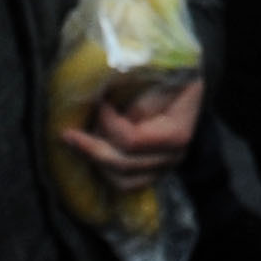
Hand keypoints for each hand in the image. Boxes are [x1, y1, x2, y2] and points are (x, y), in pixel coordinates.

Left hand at [63, 76, 202, 182]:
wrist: (193, 84)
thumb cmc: (176, 76)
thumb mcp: (160, 80)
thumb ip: (137, 101)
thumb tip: (104, 112)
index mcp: (177, 134)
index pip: (132, 141)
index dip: (108, 124)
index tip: (98, 103)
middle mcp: (171, 158)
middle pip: (122, 165)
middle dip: (90, 149)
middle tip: (68, 132)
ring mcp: (163, 168)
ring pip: (121, 181)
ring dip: (96, 163)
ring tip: (79, 142)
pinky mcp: (152, 171)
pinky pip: (124, 183)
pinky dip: (105, 171)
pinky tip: (91, 152)